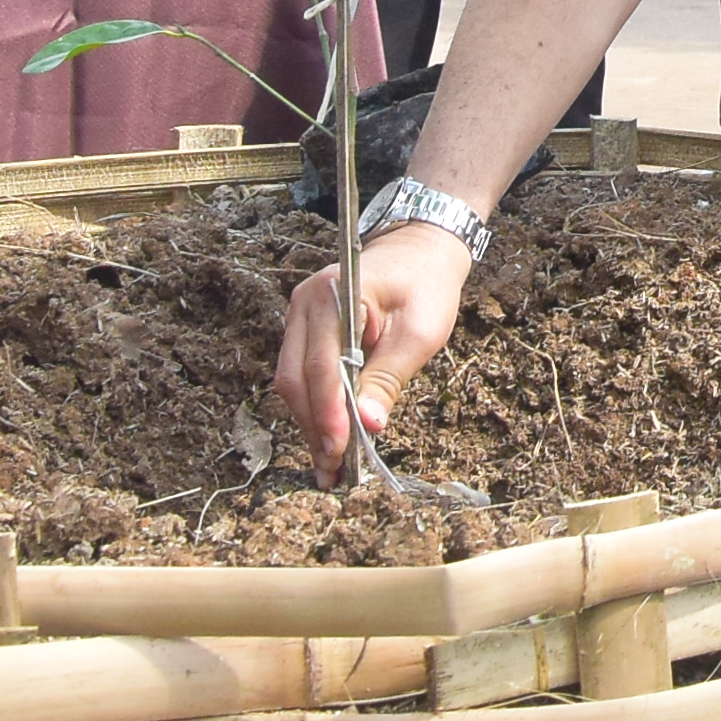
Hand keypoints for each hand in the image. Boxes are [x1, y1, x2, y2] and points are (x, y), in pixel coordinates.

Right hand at [277, 217, 470, 473]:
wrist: (423, 250)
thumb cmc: (426, 285)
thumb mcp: (420, 331)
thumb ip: (390, 377)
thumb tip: (367, 425)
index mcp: (334, 293)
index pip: (321, 365)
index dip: (328, 413)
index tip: (340, 451)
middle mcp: (306, 303)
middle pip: (297, 378)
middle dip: (315, 427)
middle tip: (333, 471)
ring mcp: (301, 316)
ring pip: (294, 382)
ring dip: (312, 424)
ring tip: (331, 466)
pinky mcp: (307, 331)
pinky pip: (303, 376)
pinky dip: (316, 408)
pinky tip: (330, 438)